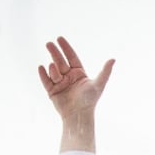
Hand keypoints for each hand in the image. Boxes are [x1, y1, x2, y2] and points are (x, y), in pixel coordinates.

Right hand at [37, 37, 114, 151]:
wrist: (79, 116)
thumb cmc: (90, 101)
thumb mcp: (98, 84)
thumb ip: (105, 71)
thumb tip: (113, 59)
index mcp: (79, 73)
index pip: (72, 57)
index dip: (66, 48)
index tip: (59, 38)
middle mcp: (69, 77)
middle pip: (61, 61)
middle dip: (55, 52)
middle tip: (49, 43)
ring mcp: (60, 83)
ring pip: (54, 71)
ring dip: (53, 68)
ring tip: (54, 68)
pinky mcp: (51, 91)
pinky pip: (45, 80)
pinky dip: (43, 74)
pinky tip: (41, 67)